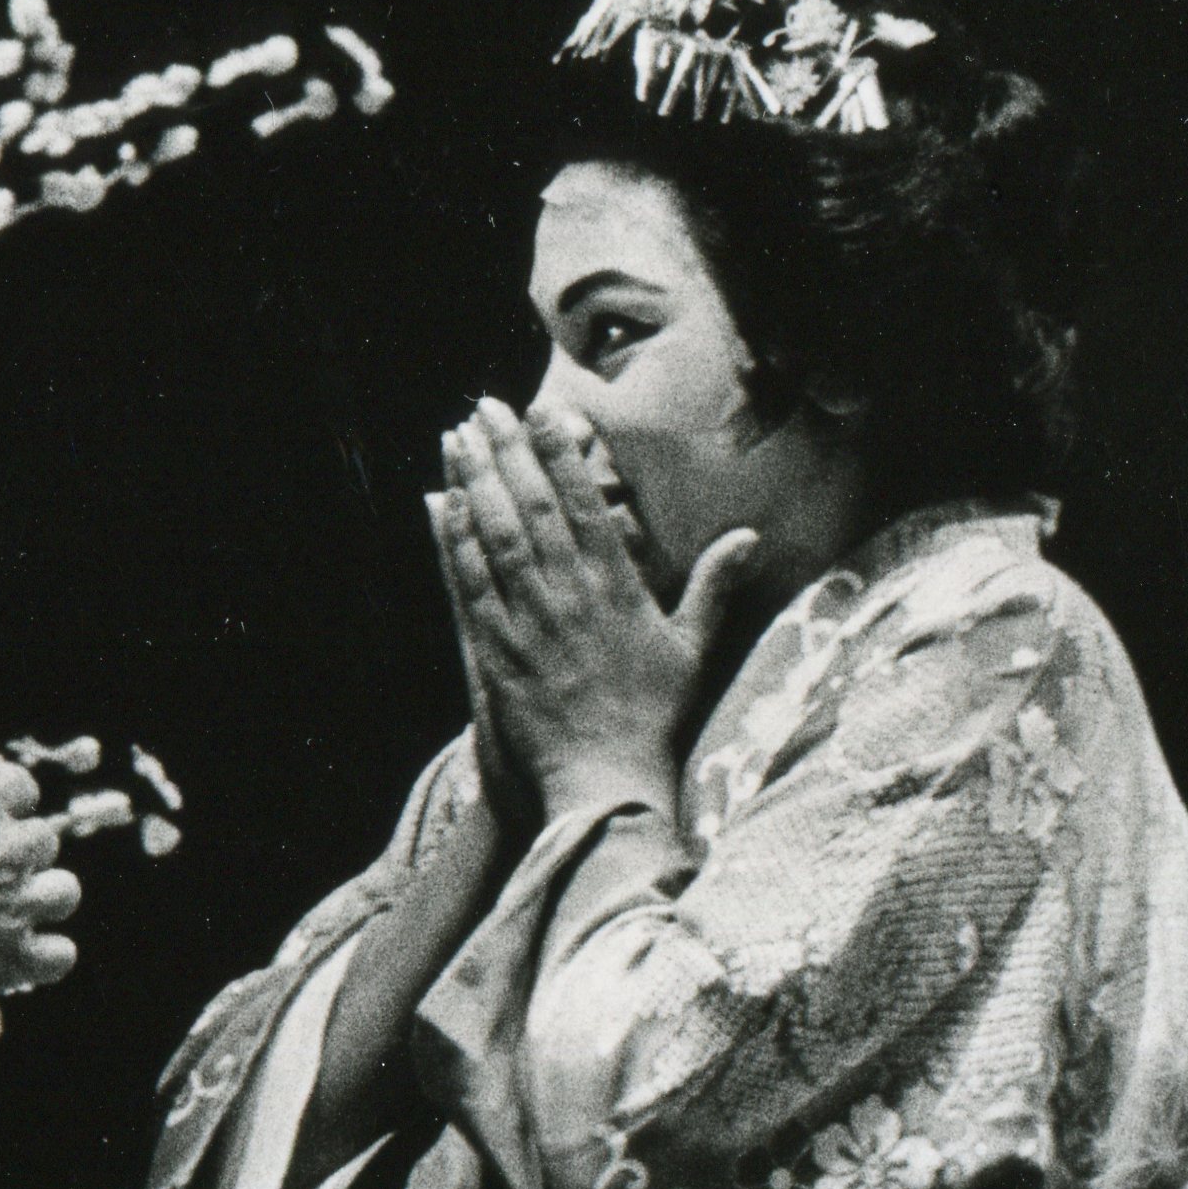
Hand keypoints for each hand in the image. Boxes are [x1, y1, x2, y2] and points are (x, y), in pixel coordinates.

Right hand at [0, 744, 80, 1038]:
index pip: (17, 785)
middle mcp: (9, 850)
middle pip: (40, 839)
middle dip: (10, 851)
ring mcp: (17, 908)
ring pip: (62, 891)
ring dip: (36, 897)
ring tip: (1, 911)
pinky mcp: (12, 963)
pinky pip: (59, 954)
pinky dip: (41, 954)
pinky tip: (13, 956)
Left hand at [428, 399, 770, 822]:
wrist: (606, 782)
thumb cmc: (654, 718)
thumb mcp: (693, 649)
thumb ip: (714, 588)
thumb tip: (749, 537)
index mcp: (618, 588)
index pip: (583, 504)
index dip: (559, 452)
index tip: (541, 411)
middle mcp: (569, 596)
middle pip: (532, 506)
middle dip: (506, 450)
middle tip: (485, 406)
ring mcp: (527, 622)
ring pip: (494, 535)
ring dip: (472, 480)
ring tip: (456, 437)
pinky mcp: (494, 651)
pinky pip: (468, 583)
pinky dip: (452, 539)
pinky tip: (438, 503)